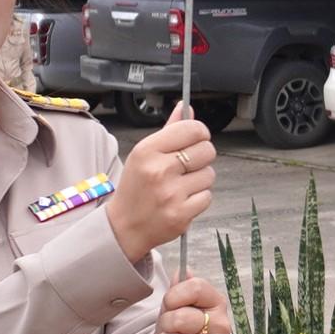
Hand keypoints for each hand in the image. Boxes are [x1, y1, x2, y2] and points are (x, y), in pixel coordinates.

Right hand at [106, 107, 217, 263]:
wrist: (125, 226)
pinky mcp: (181, 214)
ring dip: (200, 179)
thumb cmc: (136, 187)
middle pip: (207, 150)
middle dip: (201, 157)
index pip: (193, 129)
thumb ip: (169, 130)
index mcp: (148, 150)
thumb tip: (186, 108)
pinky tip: (182, 200)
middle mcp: (159, 170)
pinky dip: (199, 199)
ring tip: (180, 185)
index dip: (200, 133)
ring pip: (209, 174)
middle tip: (187, 166)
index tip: (196, 139)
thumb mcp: (144, 154)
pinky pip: (207, 197)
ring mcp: (171, 194)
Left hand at [152, 276, 232, 333]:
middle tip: (171, 330)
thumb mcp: (180, 305)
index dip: (173, 296)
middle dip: (165, 325)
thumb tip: (182, 270)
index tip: (171, 304)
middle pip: (180, 318)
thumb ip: (180, 287)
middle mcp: (223, 323)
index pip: (195, 287)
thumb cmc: (186, 327)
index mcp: (217, 302)